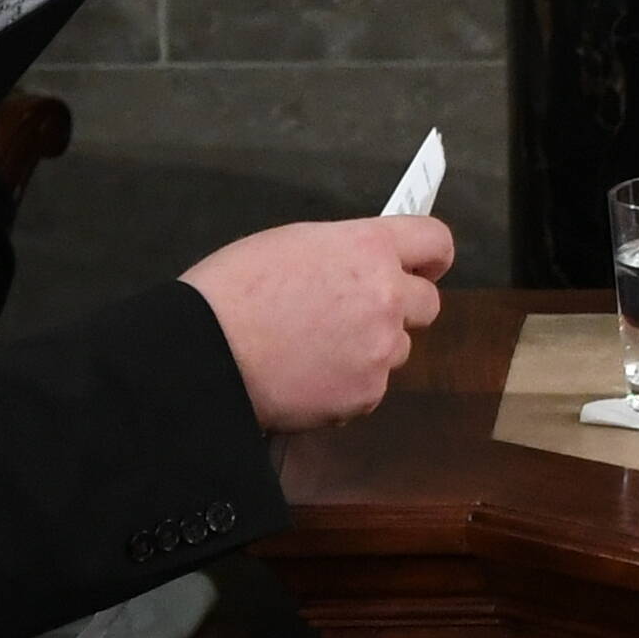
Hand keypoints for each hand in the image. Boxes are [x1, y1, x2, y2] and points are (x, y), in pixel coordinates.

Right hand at [181, 216, 455, 430]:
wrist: (203, 353)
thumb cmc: (232, 291)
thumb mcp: (291, 245)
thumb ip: (342, 254)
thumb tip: (358, 267)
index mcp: (367, 249)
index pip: (435, 242)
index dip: (430, 257)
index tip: (423, 267)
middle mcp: (386, 297)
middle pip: (427, 304)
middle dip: (399, 308)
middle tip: (356, 316)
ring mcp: (379, 350)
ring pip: (396, 349)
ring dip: (370, 350)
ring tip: (316, 351)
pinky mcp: (365, 395)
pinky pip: (370, 389)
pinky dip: (346, 386)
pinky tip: (306, 378)